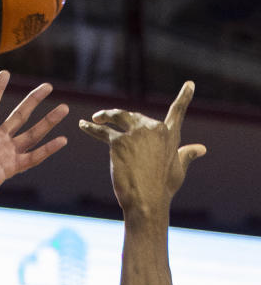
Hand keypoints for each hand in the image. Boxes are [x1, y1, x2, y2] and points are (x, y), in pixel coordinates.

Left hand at [0, 71, 67, 215]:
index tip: (5, 72)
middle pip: (20, 114)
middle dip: (33, 100)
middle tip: (48, 85)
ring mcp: (5, 153)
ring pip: (31, 133)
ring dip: (48, 121)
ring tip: (63, 107)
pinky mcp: (10, 167)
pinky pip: (32, 157)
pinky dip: (47, 150)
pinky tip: (62, 140)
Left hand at [79, 80, 205, 215]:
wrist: (146, 201)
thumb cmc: (163, 190)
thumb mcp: (178, 170)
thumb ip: (186, 154)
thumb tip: (201, 148)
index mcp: (171, 135)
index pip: (178, 112)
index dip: (185, 96)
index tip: (190, 83)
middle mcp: (154, 129)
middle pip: (136, 116)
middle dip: (122, 118)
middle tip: (109, 119)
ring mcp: (136, 133)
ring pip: (118, 118)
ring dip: (105, 116)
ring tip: (96, 118)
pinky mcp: (119, 142)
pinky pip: (102, 132)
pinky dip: (91, 129)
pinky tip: (83, 125)